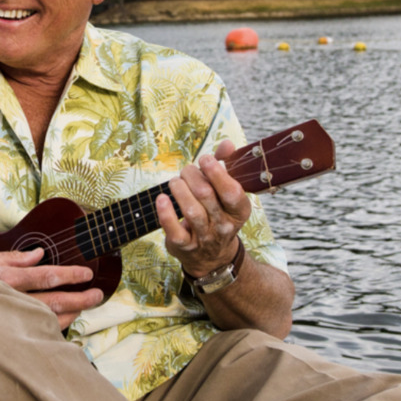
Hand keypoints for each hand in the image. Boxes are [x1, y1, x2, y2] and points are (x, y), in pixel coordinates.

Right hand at [0, 247, 101, 328]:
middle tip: (97, 296)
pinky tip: (58, 326)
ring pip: (43, 321)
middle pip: (51, 302)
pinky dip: (47, 330)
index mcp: (3, 278)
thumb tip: (38, 254)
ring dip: (67, 315)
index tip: (87, 274)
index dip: (69, 275)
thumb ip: (12, 258)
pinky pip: (28, 333)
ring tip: (83, 309)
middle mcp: (6, 300)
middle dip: (78, 299)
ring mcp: (3, 320)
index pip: (44, 276)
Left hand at [156, 139, 250, 280]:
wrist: (212, 256)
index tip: (206, 159)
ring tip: (176, 182)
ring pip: (191, 211)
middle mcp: (224, 225)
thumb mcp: (227, 193)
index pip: (232, 191)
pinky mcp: (184, 245)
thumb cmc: (217, 214)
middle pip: (206, 195)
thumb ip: (226, 166)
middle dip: (192, 175)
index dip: (217, 172)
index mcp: (239, 211)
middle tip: (187, 171)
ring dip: (179, 189)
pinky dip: (166, 212)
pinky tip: (161, 198)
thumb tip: (227, 144)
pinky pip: (174, 229)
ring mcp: (204, 237)